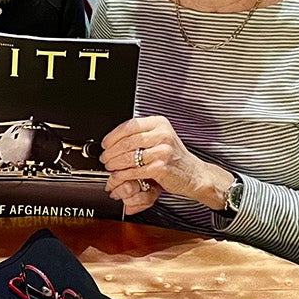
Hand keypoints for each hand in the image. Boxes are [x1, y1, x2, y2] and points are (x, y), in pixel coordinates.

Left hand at [100, 116, 230, 208]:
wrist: (194, 174)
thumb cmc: (175, 158)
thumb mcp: (160, 139)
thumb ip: (141, 135)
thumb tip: (115, 138)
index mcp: (160, 123)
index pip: (130, 125)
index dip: (113, 135)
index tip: (105, 144)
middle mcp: (162, 134)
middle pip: (127, 141)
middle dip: (111, 152)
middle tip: (105, 158)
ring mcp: (163, 151)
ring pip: (129, 156)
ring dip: (115, 163)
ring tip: (110, 167)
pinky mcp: (162, 167)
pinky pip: (136, 170)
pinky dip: (124, 174)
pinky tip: (120, 175)